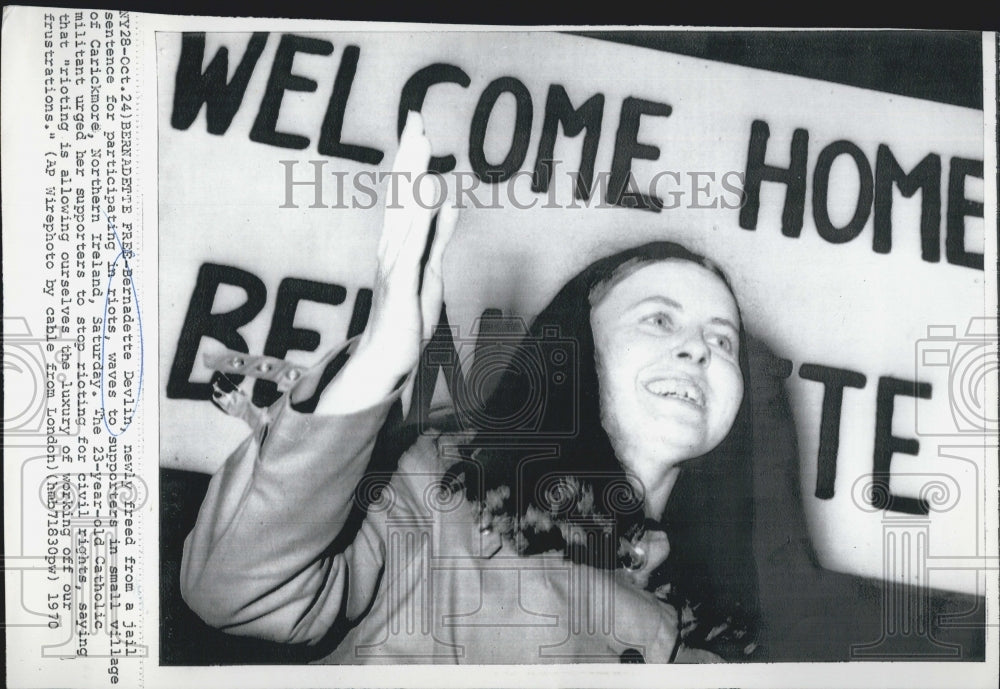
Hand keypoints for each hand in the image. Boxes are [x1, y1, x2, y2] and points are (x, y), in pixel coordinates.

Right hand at [314, 112, 457, 414]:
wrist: (387, 360)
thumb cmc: (406, 318)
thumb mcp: (430, 269)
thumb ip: (438, 236)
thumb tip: (446, 201)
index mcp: (399, 243)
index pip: (406, 193)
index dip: (412, 159)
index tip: (418, 125)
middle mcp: (391, 247)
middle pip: (401, 193)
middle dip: (409, 155)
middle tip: (415, 117)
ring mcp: (393, 264)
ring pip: (404, 212)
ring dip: (411, 177)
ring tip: (419, 143)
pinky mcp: (400, 285)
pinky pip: (412, 248)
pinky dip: (418, 221)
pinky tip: (426, 197)